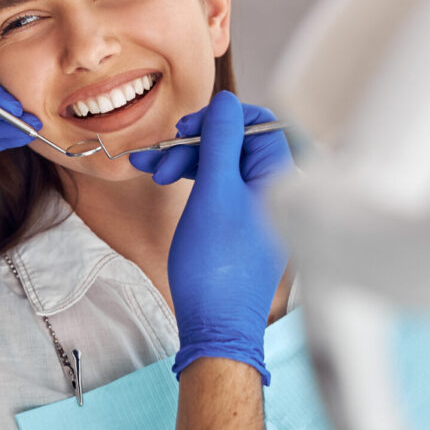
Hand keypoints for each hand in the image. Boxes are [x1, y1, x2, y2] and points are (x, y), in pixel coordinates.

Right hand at [131, 93, 292, 380]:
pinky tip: (166, 183)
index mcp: (279, 179)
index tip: (188, 128)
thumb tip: (225, 102)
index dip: (220, 119)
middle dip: (194, 143)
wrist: (216, 327)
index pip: (259, 123)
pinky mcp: (244, 227)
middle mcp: (276, 191)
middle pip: (236, 144)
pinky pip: (221, 190)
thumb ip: (220, 141)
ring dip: (187, 162)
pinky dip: (194, 183)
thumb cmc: (216, 266)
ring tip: (149, 169)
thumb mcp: (213, 192)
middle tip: (161, 153)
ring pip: (223, 167)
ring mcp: (260, 210)